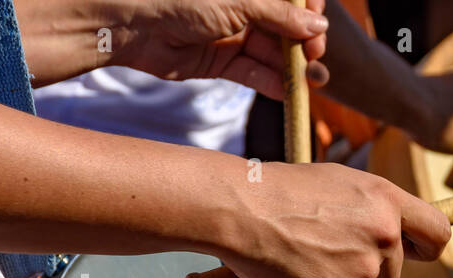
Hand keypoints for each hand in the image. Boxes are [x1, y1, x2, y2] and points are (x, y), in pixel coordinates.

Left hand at [111, 0, 331, 97]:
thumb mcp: (239, 3)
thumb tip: (319, 25)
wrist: (133, 25)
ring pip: (274, 54)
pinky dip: (271, 83)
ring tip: (308, 81)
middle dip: (305, 43)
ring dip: (293, 68)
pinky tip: (287, 92)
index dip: (310, 9)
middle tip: (313, 56)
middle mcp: (244, 10)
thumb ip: (280, 15)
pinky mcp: (223, 63)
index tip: (318, 21)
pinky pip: (254, 74)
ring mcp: (234, 36)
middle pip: (288, 28)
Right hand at [220, 163, 449, 277]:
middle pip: (394, 271)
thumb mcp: (340, 184)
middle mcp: (384, 238)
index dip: (428, 247)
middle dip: (368, 266)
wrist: (242, 212)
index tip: (417, 252)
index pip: (438, 233)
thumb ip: (375, 209)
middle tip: (327, 246)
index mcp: (387, 203)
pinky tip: (295, 271)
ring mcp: (363, 273)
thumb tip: (396, 232)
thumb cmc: (283, 191)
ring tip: (304, 252)